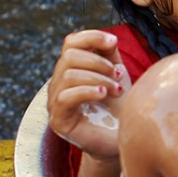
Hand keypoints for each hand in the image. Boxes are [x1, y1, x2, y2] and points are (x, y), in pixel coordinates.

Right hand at [47, 30, 131, 159]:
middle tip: (119, 76)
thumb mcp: (116, 74)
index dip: (91, 37)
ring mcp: (54, 103)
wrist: (123, 139)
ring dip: (98, 78)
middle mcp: (58, 84)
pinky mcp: (58, 121)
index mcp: (70, 69)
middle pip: (69, 56)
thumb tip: (108, 37)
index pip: (70, 42)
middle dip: (99, 62)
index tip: (113, 42)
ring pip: (68, 75)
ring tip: (117, 90)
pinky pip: (65, 97)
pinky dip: (88, 91)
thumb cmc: (119, 107)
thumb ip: (109, 54)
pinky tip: (104, 94)